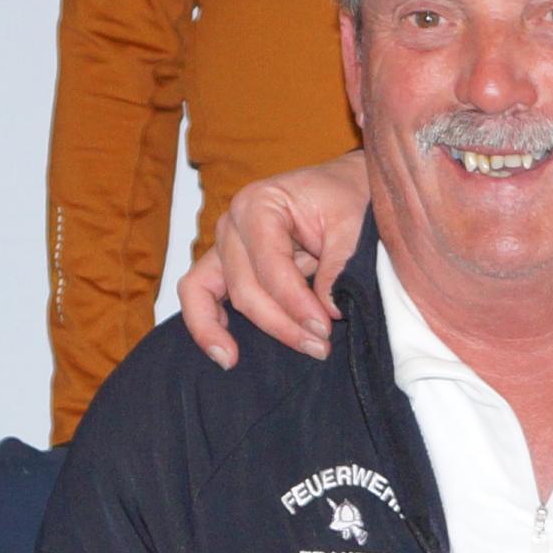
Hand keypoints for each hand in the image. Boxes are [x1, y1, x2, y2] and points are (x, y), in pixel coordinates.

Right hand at [180, 153, 374, 365]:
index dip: (295, 303)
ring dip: (235, 332)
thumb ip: (341, 266)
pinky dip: (205, 324)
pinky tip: (226, 354)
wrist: (345, 190)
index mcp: (260, 204)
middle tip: (320, 347)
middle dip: (280, 324)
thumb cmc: (346, 200)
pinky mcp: (225, 266)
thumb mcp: (353, 226)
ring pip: (209, 294)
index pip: (270, 265)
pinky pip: (199, 295)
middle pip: (243, 287)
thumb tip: (326, 311)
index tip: (324, 328)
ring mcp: (224, 246)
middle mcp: (232, 223)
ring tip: (245, 362)